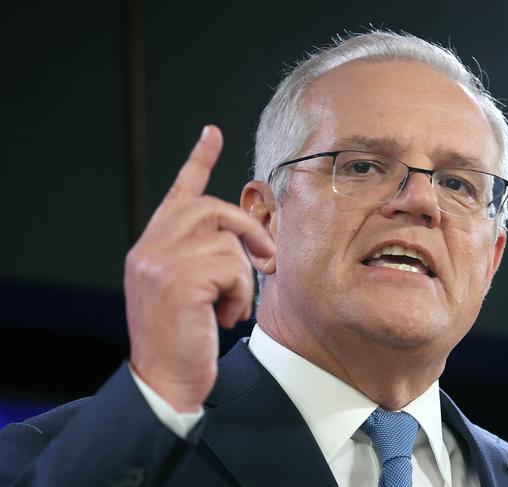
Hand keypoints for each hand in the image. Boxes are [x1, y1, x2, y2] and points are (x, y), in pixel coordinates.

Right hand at [125, 126, 274, 411]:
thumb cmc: (183, 338)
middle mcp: (150, 247)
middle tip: (265, 259)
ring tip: (229, 305)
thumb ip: (202, 257)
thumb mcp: (188, 290)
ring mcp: (160, 261)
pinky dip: (240, 293)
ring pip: (227, 240)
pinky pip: (232, 267)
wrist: (164, 381)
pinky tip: (225, 317)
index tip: (211, 133)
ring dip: (241, 275)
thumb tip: (242, 241)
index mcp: (152, 247)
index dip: (197, 161)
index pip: (178, 193)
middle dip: (247, 232)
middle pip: (213, 209)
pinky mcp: (178, 279)